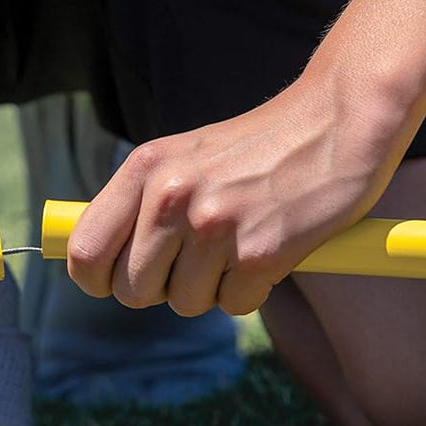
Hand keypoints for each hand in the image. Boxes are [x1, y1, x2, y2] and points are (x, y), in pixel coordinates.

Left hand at [67, 78, 408, 315]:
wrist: (339, 120)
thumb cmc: (258, 148)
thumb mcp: (183, 158)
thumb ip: (139, 204)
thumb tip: (94, 264)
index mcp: (145, 169)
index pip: (85, 252)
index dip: (98, 280)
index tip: (117, 281)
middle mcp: (172, 196)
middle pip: (133, 290)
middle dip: (162, 288)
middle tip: (195, 261)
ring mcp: (215, 226)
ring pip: (184, 304)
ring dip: (212, 288)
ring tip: (238, 243)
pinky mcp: (260, 254)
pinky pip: (234, 305)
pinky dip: (251, 289)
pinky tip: (269, 248)